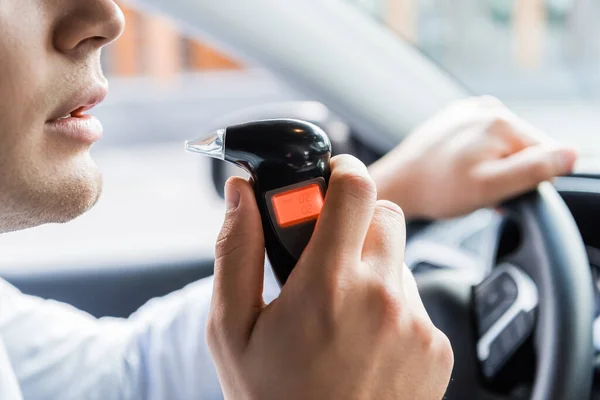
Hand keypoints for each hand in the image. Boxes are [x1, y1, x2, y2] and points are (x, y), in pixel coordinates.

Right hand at [208, 155, 452, 399]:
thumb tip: (241, 194)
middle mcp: (382, 298)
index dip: (342, 171)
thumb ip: (237, 251)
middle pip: (385, 215)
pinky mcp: (437, 348)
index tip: (328, 179)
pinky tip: (363, 341)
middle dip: (354, 222)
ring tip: (340, 312)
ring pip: (399, 259)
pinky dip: (390, 306)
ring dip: (371, 267)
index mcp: (328, 285)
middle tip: (324, 256)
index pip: (356, 189)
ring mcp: (416, 324)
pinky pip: (415, 301)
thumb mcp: (232, 329)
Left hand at [369, 96, 577, 218]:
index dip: (529, 181)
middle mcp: (489, 108)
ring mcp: (471, 110)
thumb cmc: (439, 189)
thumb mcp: (490, 187)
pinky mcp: (456, 117)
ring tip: (467, 180)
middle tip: (482, 190)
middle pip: (524, 148)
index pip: (546, 154)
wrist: (398, 184)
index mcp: (503, 122)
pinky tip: (458, 169)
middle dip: (510, 173)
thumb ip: (532, 170)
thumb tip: (571, 154)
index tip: (502, 193)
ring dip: (494, 166)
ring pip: (504, 145)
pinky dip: (478, 157)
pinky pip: (483, 140)